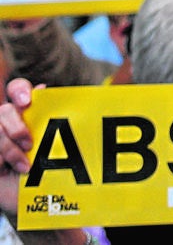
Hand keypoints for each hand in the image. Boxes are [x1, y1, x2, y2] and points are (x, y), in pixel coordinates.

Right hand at [0, 79, 38, 215]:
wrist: (33, 198)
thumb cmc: (47, 169)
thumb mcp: (53, 146)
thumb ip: (49, 119)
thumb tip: (43, 88)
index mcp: (25, 113)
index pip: (18, 89)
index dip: (20, 91)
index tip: (27, 102)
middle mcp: (6, 123)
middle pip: (4, 111)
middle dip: (16, 126)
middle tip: (30, 143)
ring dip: (9, 150)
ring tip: (25, 166)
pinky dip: (0, 160)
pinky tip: (5, 171)